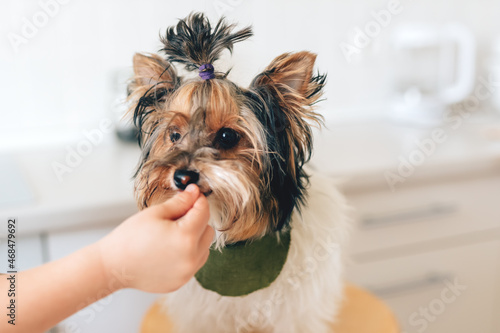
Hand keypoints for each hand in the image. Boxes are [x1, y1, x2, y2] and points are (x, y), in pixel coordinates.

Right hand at [98, 184, 213, 292]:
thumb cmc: (129, 238)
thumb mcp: (156, 213)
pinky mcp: (181, 281)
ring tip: (172, 235)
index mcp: (185, 237)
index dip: (199, 200)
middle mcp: (191, 257)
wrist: (113, 266)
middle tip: (178, 216)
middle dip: (197, 220)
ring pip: (204, 248)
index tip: (193, 195)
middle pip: (208, 230)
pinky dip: (188, 254)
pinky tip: (169, 249)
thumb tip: (195, 193)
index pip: (204, 212)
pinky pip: (195, 263)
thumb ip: (180, 202)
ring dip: (195, 238)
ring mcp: (187, 272)